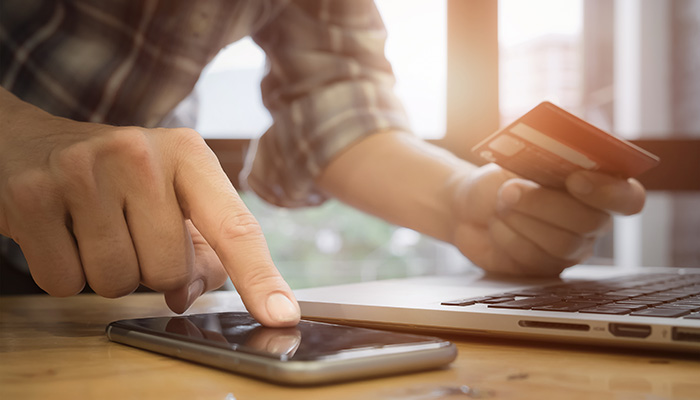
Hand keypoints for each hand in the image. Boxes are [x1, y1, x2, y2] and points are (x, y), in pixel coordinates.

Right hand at [0, 91, 298, 325]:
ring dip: (108, 273)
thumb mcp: (170, 193)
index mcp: (188, 154)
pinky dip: (65, 273)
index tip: (281, 315)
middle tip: (128, 232)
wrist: (29, 142)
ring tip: (94, 229)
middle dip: (150, 270)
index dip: (259, 277)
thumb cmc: (116, 176)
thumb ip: (199, 248)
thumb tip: (187, 296)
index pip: (234, 226)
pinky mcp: (32, 198)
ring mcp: (83, 173)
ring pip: (117, 283)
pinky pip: (64, 283)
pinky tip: (62, 232)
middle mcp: (140, 156)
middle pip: (168, 272)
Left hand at [450, 163, 645, 275]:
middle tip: (510, 190)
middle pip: (590, 222)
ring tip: (499, 205)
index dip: (608, 192)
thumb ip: (541, 160)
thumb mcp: (516, 161)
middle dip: (545, 204)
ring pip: (561, 243)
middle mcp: (591, 220)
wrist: (466, 207)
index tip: (575, 180)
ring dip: (522, 220)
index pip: (629, 197)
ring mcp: (571, 248)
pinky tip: (496, 226)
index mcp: (596, 187)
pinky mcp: (545, 269)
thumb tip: (554, 157)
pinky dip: (508, 238)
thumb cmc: (499, 180)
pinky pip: (535, 260)